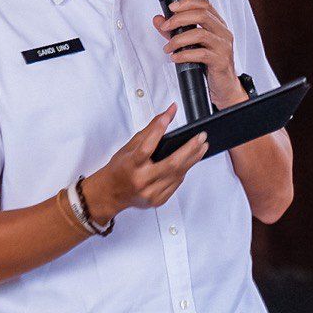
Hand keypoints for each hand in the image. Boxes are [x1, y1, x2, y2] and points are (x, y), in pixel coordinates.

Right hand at [82, 104, 208, 220]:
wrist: (110, 193)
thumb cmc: (120, 169)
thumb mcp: (129, 147)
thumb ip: (150, 130)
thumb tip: (168, 112)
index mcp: (131, 166)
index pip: (146, 147)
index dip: (158, 130)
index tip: (169, 116)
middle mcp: (141, 181)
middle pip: (171, 164)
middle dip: (190, 149)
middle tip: (201, 137)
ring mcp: (150, 193)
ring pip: (178, 175)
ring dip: (192, 160)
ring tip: (201, 147)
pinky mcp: (158, 200)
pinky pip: (176, 184)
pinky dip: (183, 171)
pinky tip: (189, 162)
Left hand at [152, 0, 247, 108]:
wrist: (224, 86)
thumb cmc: (209, 63)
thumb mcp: (192, 44)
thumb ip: (175, 31)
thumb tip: (158, 20)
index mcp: (218, 25)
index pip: (205, 4)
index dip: (187, 3)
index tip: (171, 8)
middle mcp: (223, 33)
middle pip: (202, 15)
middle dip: (178, 19)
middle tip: (165, 28)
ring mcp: (223, 47)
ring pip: (200, 34)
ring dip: (178, 40)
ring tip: (168, 47)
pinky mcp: (221, 61)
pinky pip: (201, 54)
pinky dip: (184, 55)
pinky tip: (176, 58)